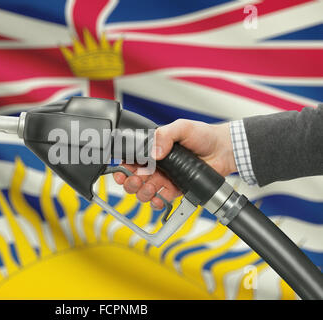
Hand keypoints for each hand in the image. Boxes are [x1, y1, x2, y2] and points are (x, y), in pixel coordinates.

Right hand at [113, 119, 236, 208]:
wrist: (223, 149)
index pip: (131, 160)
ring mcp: (165, 178)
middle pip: (133, 179)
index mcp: (153, 149)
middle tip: (136, 180)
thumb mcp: (181, 128)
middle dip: (130, 182)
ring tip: (150, 187)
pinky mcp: (175, 190)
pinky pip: (160, 200)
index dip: (123, 167)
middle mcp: (156, 165)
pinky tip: (157, 199)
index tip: (122, 171)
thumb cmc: (203, 135)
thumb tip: (153, 152)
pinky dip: (156, 203)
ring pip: (144, 191)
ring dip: (142, 192)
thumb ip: (163, 135)